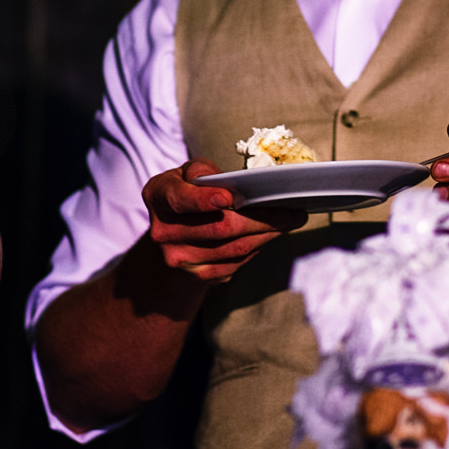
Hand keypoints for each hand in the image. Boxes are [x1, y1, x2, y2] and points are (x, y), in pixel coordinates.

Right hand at [142, 159, 306, 281]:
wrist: (173, 232)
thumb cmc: (187, 191)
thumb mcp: (187, 172)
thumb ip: (204, 172)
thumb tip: (234, 187)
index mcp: (158, 197)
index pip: (180, 200)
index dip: (203, 200)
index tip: (228, 198)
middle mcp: (163, 232)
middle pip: (219, 228)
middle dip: (260, 219)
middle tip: (290, 211)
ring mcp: (180, 259)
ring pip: (235, 248)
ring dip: (267, 234)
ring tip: (289, 220)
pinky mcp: (199, 276)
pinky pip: (237, 263)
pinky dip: (258, 247)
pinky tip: (270, 234)